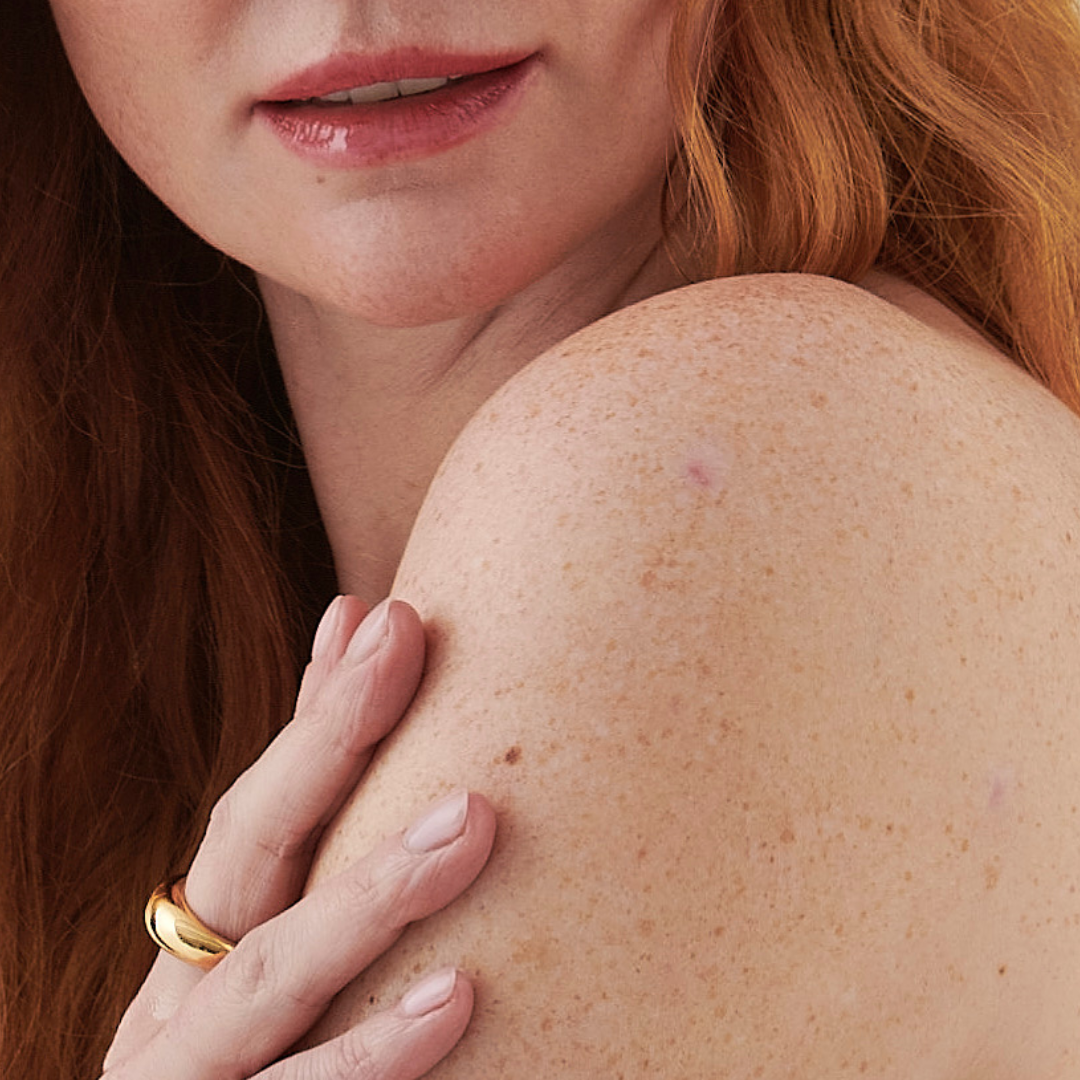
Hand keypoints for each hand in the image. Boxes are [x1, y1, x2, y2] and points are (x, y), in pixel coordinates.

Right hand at [101, 596, 496, 1079]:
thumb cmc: (253, 1052)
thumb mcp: (266, 935)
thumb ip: (312, 797)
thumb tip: (351, 618)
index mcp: (207, 934)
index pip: (264, 802)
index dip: (322, 711)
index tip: (389, 618)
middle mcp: (183, 996)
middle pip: (252, 857)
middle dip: (327, 750)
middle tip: (411, 653)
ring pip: (269, 984)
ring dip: (367, 899)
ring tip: (468, 822)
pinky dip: (369, 1059)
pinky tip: (458, 1000)